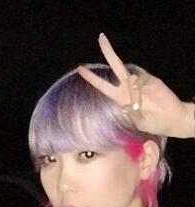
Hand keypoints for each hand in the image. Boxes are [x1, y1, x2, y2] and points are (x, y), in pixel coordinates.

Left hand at [77, 33, 193, 138]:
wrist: (172, 119)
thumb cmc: (152, 122)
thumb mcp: (138, 122)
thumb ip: (131, 113)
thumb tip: (126, 103)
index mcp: (120, 98)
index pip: (102, 85)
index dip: (92, 78)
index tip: (80, 68)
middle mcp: (128, 88)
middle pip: (116, 66)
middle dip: (108, 52)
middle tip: (101, 38)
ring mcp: (140, 83)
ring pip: (130, 76)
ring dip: (131, 89)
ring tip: (138, 104)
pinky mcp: (152, 81)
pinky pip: (142, 79)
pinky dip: (140, 86)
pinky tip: (142, 94)